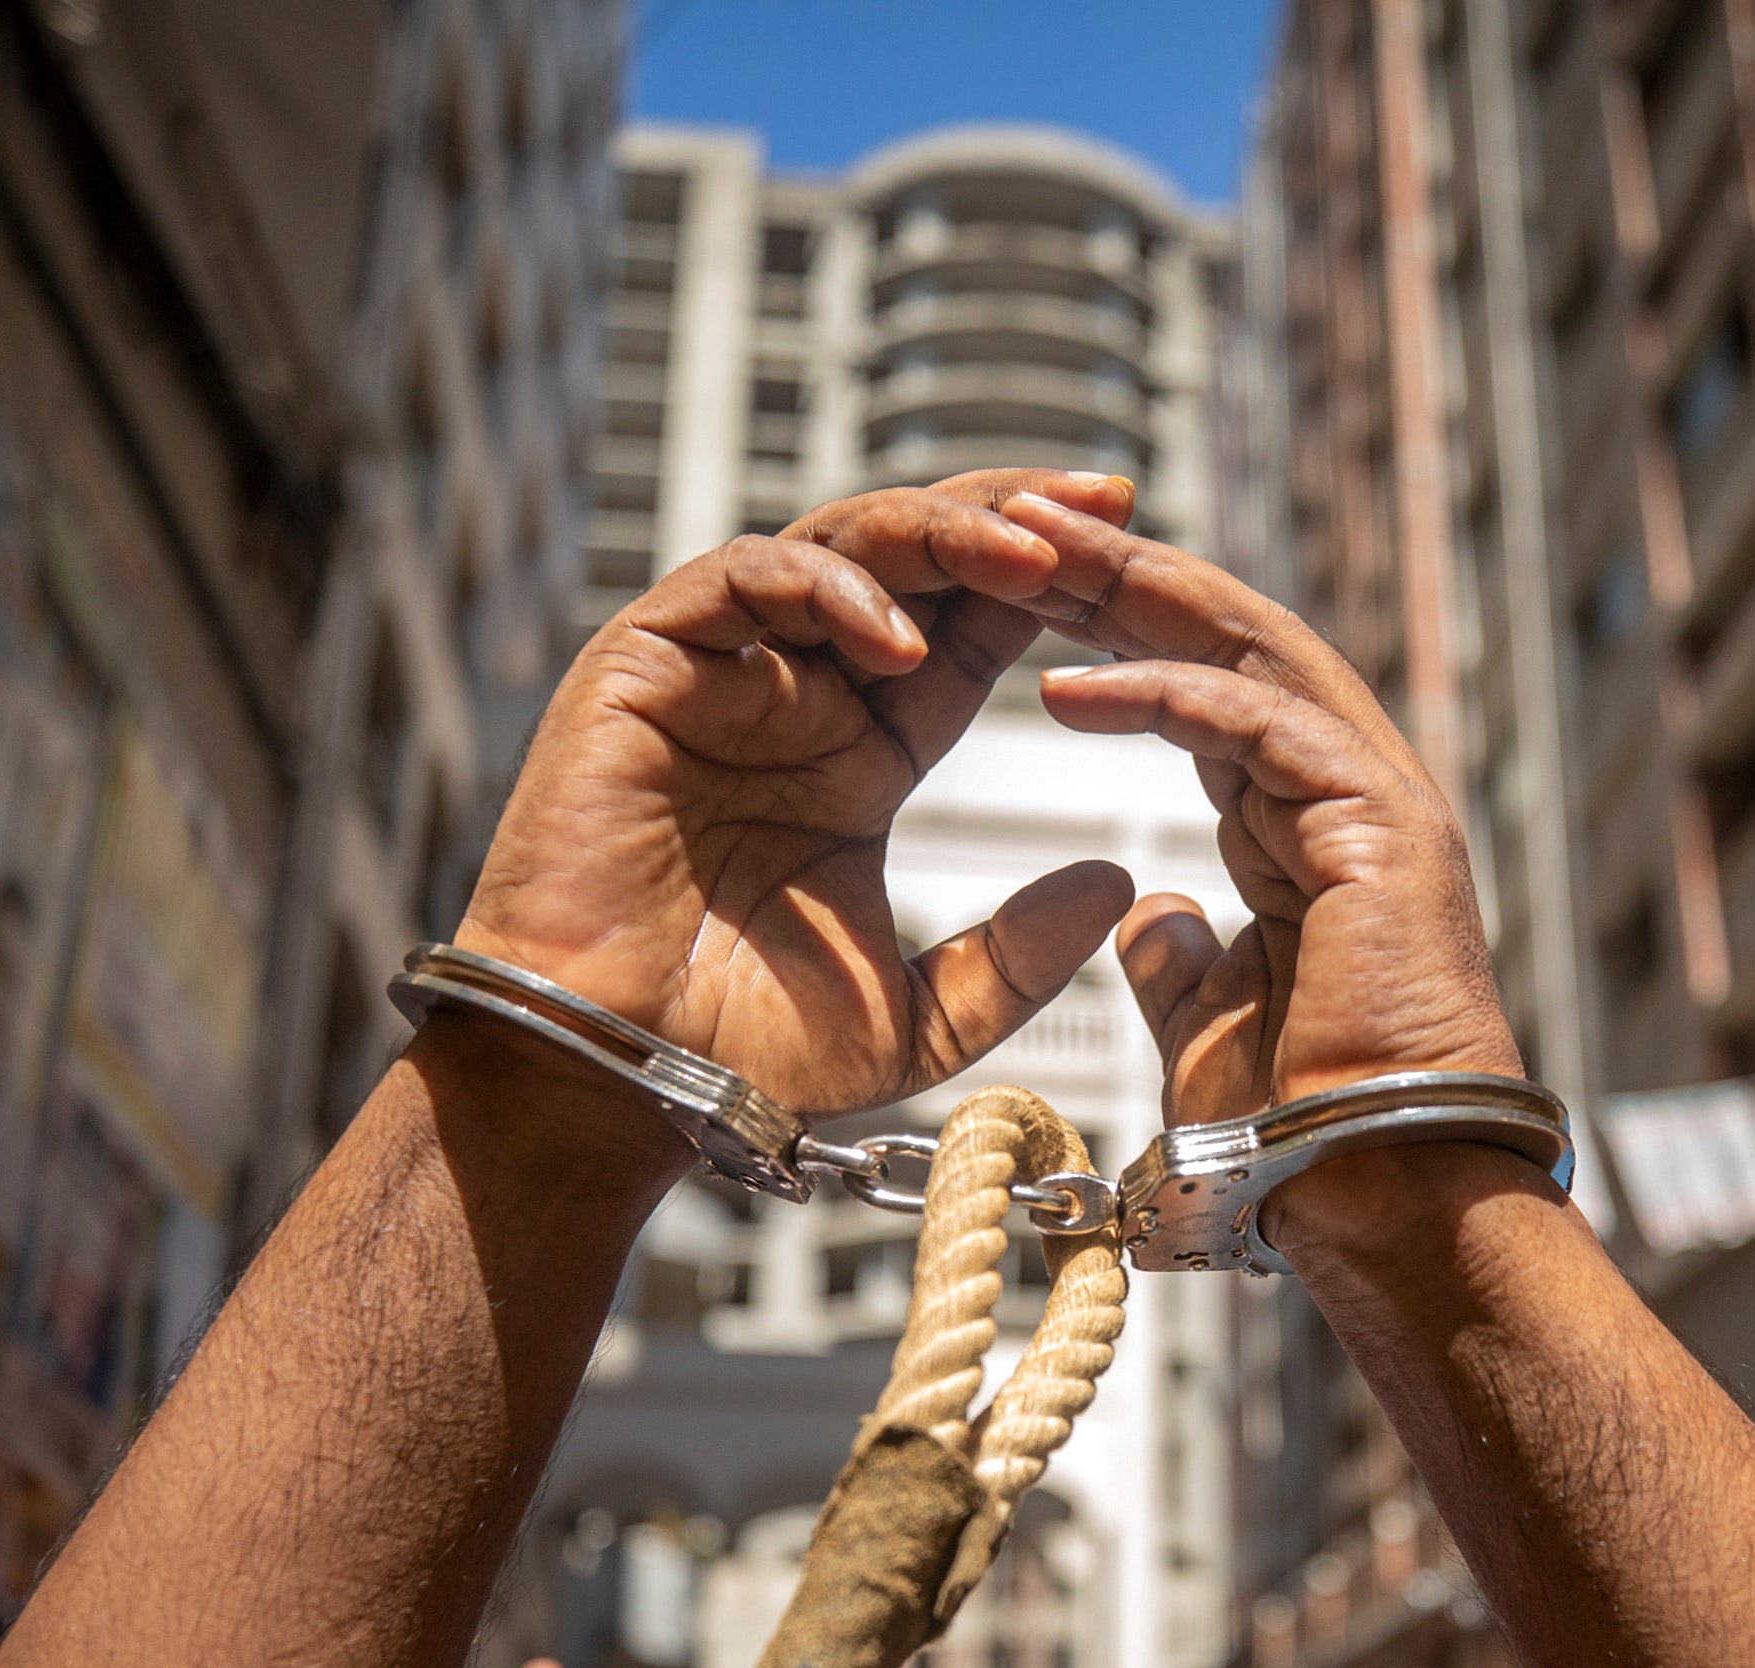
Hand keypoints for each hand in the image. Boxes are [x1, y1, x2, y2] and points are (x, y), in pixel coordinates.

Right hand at [457, 473, 1138, 1120]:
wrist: (612, 1073)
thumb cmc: (738, 1051)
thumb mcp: (919, 1014)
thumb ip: (1016, 955)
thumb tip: (1119, 880)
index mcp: (859, 753)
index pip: (970, 631)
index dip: (1051, 590)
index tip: (1142, 564)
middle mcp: (795, 693)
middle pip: (917, 560)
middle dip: (1014, 519)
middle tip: (1108, 508)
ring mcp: (721, 669)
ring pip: (840, 544)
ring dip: (943, 535)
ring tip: (1034, 556)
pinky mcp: (645, 661)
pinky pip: (743, 580)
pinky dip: (827, 589)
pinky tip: (903, 637)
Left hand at [999, 496, 1524, 1245]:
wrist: (1384, 1202)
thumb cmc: (1302, 1136)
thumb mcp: (1211, 1024)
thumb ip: (1184, 959)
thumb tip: (1145, 917)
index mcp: (1313, 825)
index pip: (1205, 693)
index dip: (1116, 635)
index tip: (1021, 599)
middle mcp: (1353, 789)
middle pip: (1226, 642)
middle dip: (1119, 577)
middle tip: (1016, 519)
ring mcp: (1378, 797)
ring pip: (1247, 651)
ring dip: (1132, 597)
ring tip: (1030, 554)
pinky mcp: (1382, 823)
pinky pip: (1255, 725)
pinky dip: (1158, 695)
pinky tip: (1065, 684)